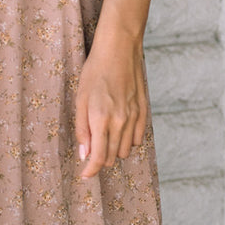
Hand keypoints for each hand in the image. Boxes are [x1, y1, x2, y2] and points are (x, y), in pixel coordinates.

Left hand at [75, 28, 147, 179]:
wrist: (119, 50)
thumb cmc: (95, 72)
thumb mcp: (80, 99)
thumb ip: (82, 129)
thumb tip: (84, 155)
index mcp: (101, 120)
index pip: (98, 158)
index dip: (90, 171)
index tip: (85, 175)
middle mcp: (120, 122)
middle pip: (111, 157)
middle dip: (99, 159)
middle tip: (90, 151)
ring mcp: (134, 117)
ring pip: (125, 150)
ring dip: (113, 150)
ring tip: (103, 136)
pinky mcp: (144, 112)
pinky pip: (137, 139)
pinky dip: (127, 140)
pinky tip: (118, 130)